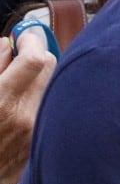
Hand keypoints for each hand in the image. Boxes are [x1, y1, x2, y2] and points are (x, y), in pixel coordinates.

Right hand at [0, 35, 55, 183]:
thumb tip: (6, 45)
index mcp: (0, 103)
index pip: (37, 58)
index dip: (31, 40)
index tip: (23, 36)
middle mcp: (24, 118)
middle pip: (50, 67)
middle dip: (36, 55)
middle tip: (18, 54)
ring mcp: (34, 135)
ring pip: (51, 87)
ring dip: (37, 78)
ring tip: (14, 82)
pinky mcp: (37, 147)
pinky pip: (46, 110)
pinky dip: (36, 99)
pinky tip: (18, 105)